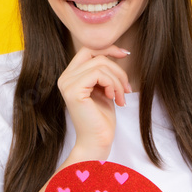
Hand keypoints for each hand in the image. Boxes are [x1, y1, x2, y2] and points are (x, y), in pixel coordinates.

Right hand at [58, 45, 131, 159]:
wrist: (97, 142)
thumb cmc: (101, 119)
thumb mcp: (104, 89)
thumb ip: (104, 72)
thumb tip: (118, 52)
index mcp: (70, 76)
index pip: (88, 50)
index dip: (108, 49)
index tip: (124, 54)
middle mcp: (65, 77)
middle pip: (97, 56)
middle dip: (118, 70)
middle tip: (127, 89)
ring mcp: (67, 83)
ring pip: (101, 65)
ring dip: (118, 81)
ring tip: (122, 97)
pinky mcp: (73, 90)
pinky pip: (99, 74)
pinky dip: (112, 85)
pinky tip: (114, 99)